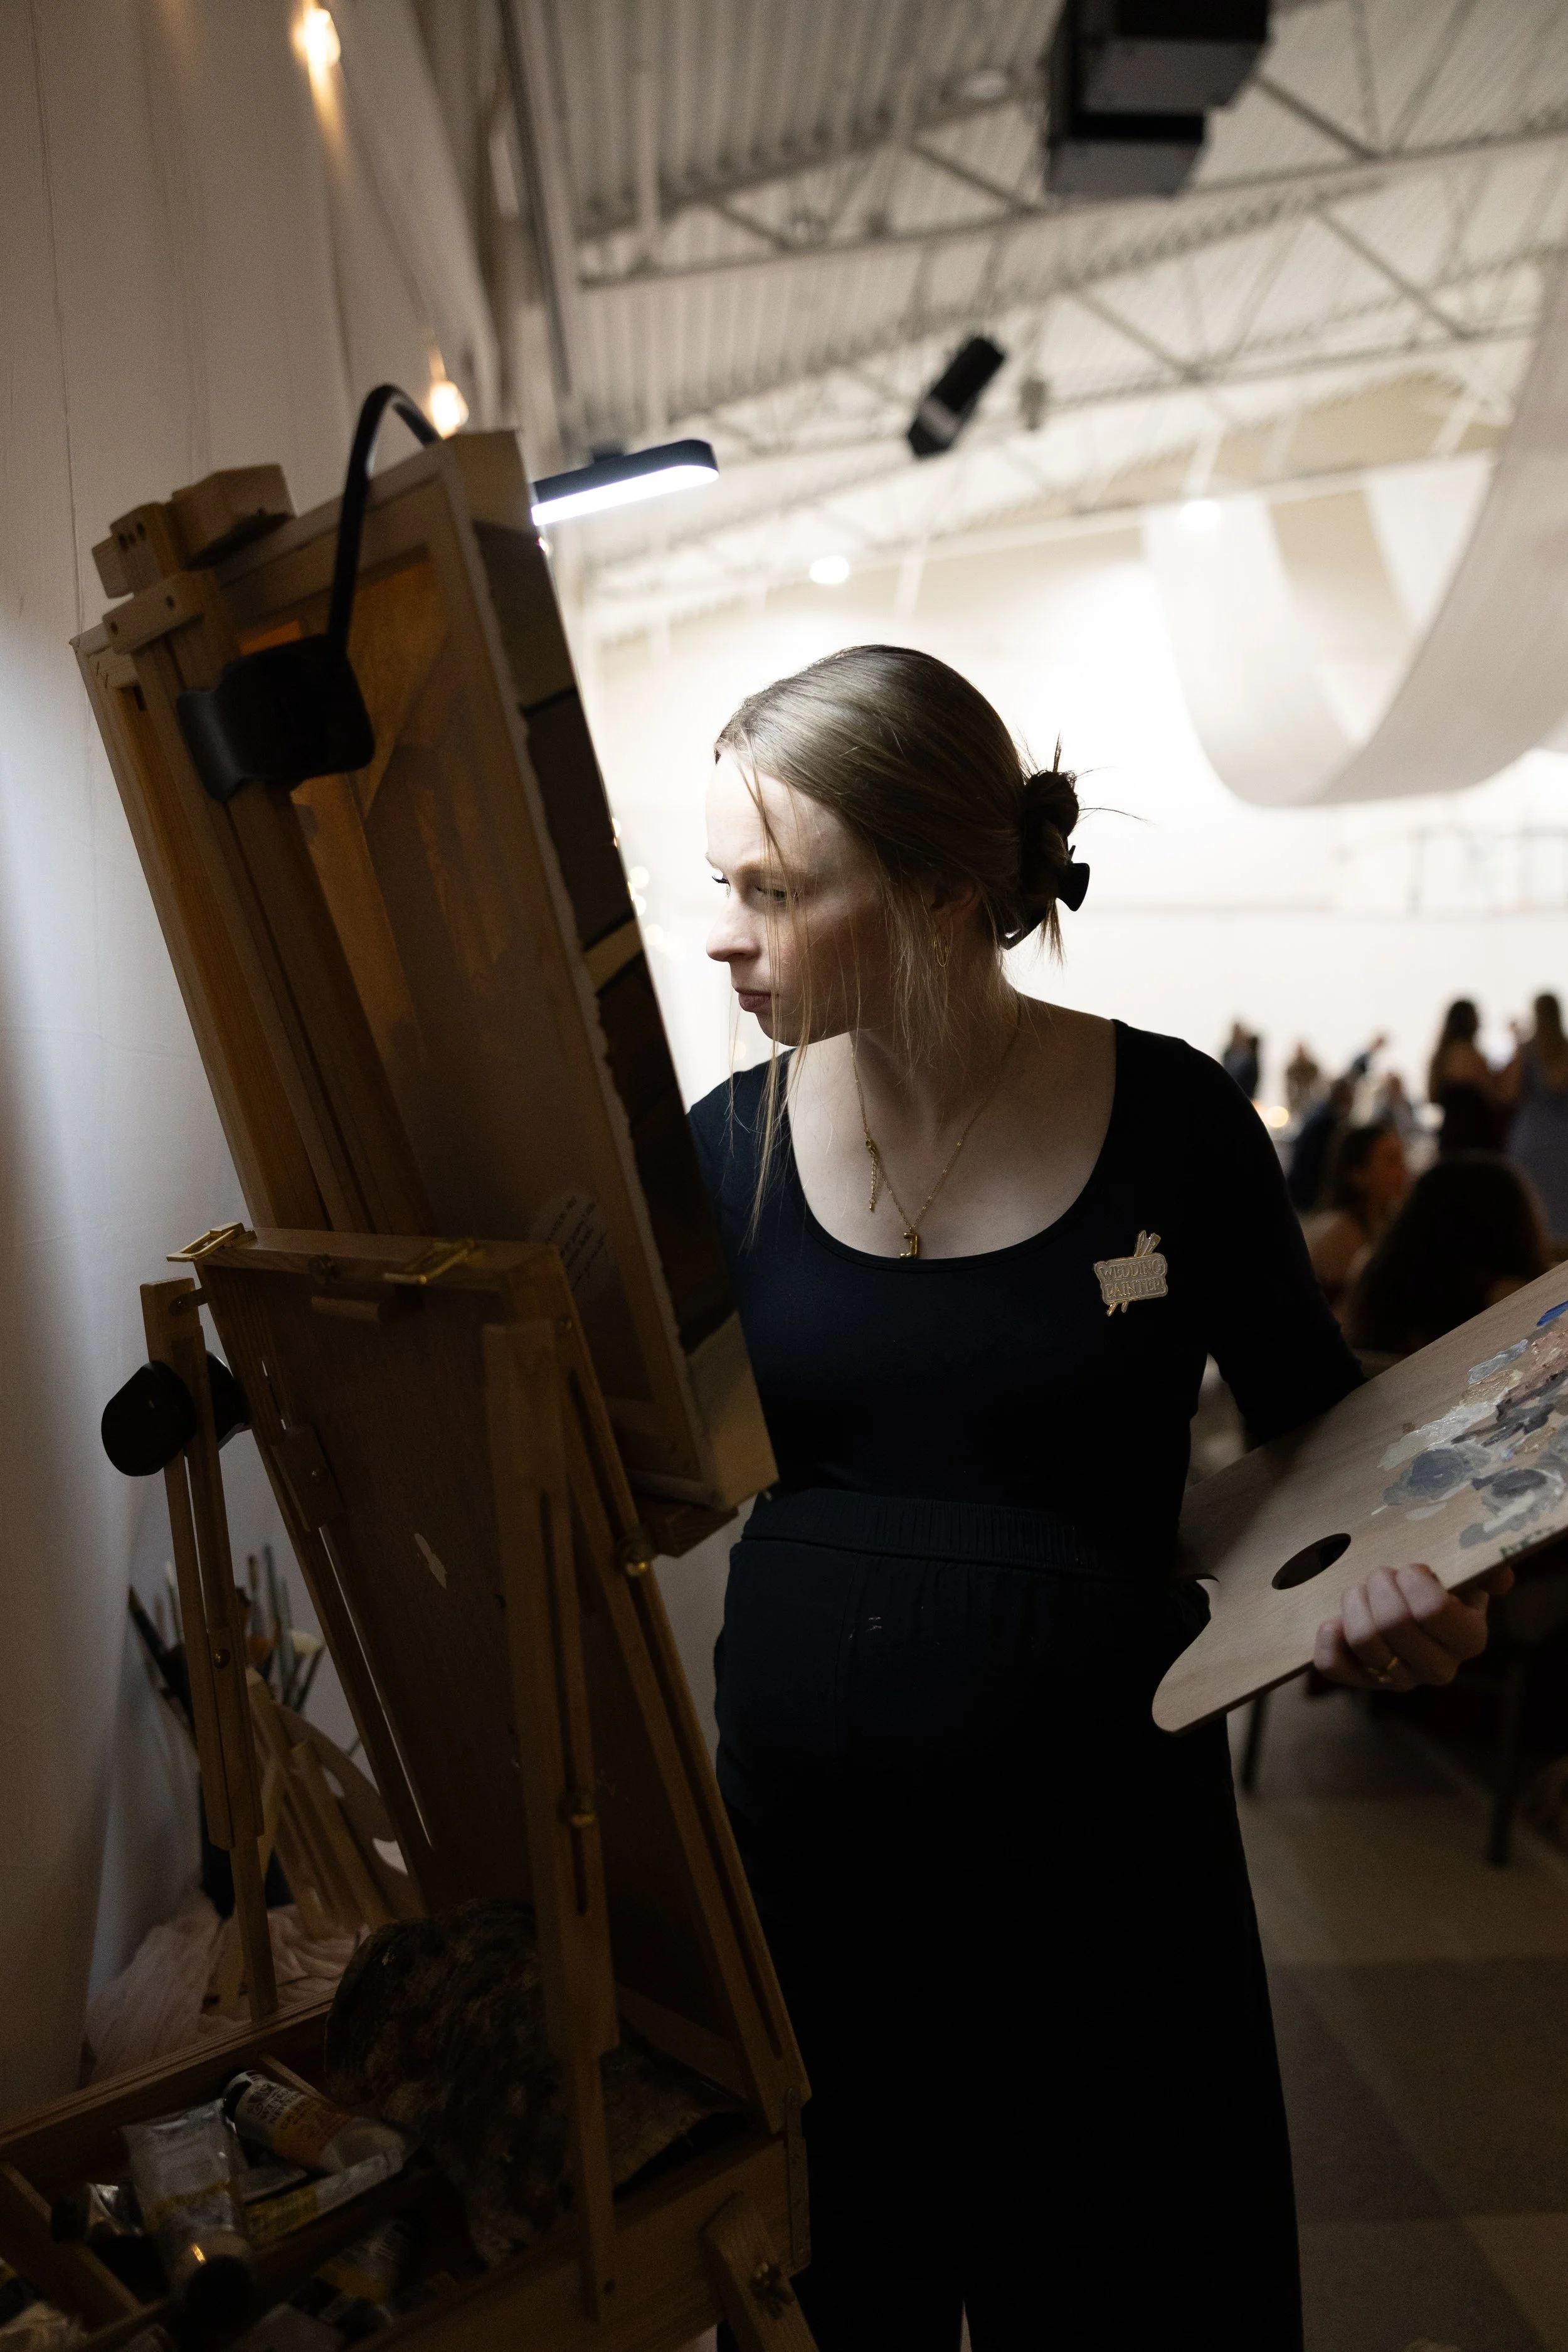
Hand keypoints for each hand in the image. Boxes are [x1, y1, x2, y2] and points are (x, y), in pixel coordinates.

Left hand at [1314, 1562, 1512, 1690]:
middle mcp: (1438, 1668)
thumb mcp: (1466, 1571)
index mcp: (1469, 1638)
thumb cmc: (1438, 1583)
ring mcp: (1398, 1680)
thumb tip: (1498, 1577)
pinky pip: (1332, 1664)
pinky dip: (1329, 1636)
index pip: (1432, 1610)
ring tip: (1363, 1590)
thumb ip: (1485, 1567)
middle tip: (1382, 1573)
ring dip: (1355, 1601)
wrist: (1406, 1603)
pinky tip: (1336, 1619)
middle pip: (1393, 1622)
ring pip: (1362, 1639)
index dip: (1412, 1580)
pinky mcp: (1360, 1681)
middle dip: (1380, 1585)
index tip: (1410, 1568)